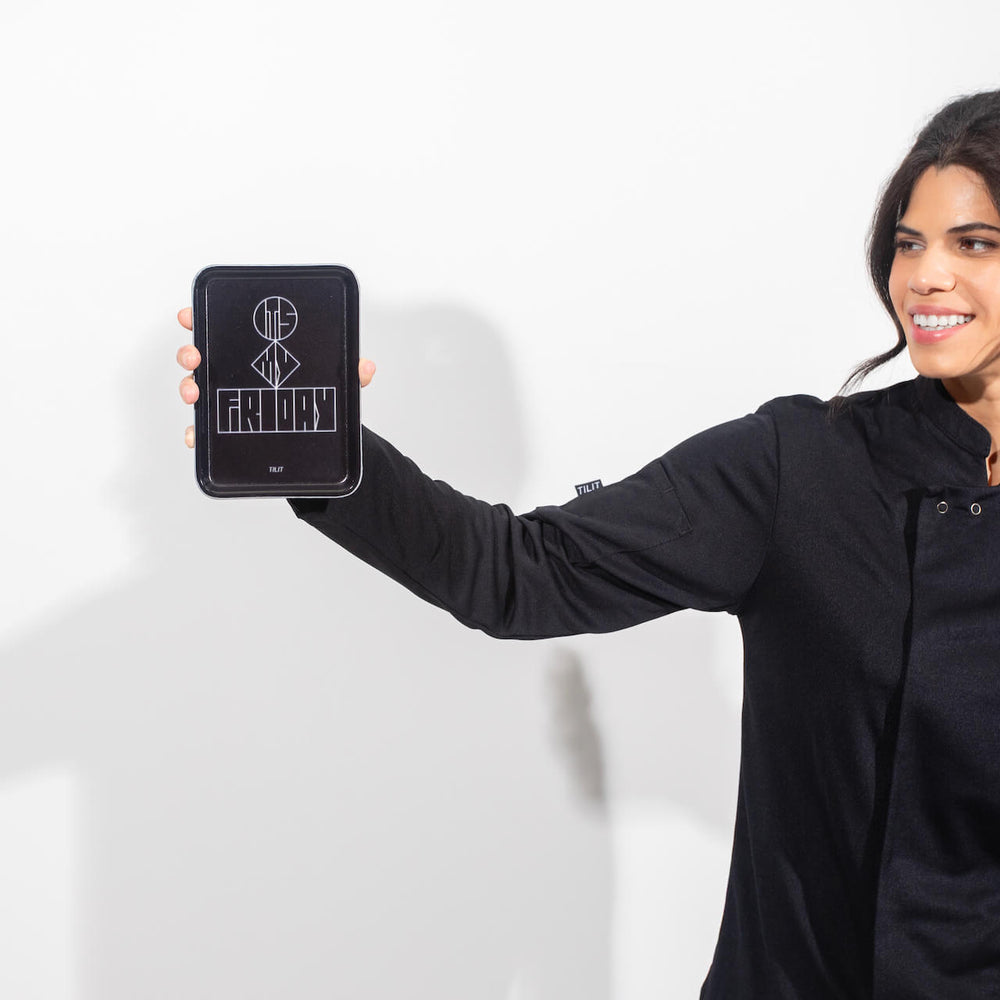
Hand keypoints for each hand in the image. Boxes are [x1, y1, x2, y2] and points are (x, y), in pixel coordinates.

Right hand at [176, 306, 375, 447]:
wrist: (315, 435)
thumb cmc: (314, 397)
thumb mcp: (334, 383)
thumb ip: (349, 373)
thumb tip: (366, 367)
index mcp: (253, 355)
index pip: (221, 330)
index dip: (200, 319)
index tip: (189, 315)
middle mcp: (233, 375)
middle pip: (200, 359)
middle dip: (190, 354)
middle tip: (195, 357)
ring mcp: (225, 403)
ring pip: (196, 391)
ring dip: (189, 389)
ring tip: (195, 394)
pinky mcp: (226, 431)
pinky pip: (204, 433)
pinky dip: (196, 433)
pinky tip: (195, 435)